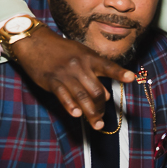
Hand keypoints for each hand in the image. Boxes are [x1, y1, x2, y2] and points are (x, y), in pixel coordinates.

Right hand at [10, 26, 136, 129]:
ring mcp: (66, 74)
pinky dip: (71, 106)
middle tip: (102, 118)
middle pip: (96, 90)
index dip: (119, 73)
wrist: (35, 42)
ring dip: (91, 113)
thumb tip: (105, 95)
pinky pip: (63, 96)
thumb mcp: (81, 55)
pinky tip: (77, 114)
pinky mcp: (52, 81)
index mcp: (90, 58)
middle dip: (101, 107)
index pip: (108, 66)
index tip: (131, 78)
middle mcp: (80, 66)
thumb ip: (95, 73)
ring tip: (97, 124)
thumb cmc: (62, 50)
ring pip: (82, 96)